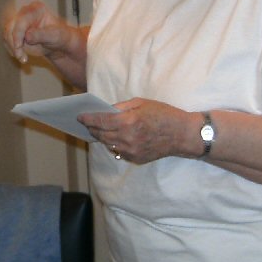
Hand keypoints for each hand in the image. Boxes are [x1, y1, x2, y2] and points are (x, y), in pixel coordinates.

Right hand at [0, 0, 74, 63]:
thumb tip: (27, 36)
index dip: (18, 34)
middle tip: (21, 57)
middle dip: (13, 43)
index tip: (18, 47)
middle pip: (10, 26)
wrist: (57, 44)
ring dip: (12, 48)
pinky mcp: (14, 31)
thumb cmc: (59, 37)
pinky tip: (21, 56)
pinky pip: (7, 40)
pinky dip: (11, 49)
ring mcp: (18, 22)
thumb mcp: (55, 36)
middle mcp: (25, 13)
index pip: (21, 20)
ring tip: (23, 58)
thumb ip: (42, 35)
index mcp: (36, 9)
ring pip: (6, 34)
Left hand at [79, 98, 194, 163]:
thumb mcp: (142, 103)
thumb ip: (121, 107)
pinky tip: (113, 138)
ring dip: (101, 137)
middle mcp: (127, 138)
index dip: (88, 118)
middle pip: (101, 134)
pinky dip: (113, 144)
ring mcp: (131, 150)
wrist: (182, 135)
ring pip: (108, 144)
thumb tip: (105, 111)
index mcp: (129, 121)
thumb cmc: (164, 114)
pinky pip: (118, 151)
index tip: (80, 116)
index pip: (101, 120)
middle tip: (86, 123)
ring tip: (97, 130)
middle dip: (92, 128)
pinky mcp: (135, 158)